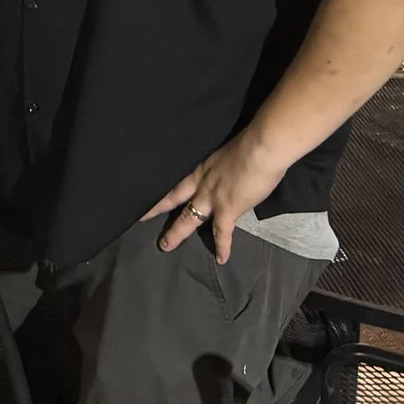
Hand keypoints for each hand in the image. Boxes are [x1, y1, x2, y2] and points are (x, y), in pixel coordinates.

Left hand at [139, 132, 294, 262]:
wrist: (262, 148)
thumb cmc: (251, 144)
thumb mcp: (229, 153)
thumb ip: (225, 167)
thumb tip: (231, 174)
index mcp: (202, 167)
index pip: (179, 180)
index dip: (165, 188)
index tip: (150, 192)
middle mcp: (202, 183)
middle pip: (174, 199)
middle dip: (157, 210)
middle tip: (141, 219)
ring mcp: (211, 197)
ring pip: (188, 218)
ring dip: (176, 233)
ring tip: (165, 246)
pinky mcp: (227, 210)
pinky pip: (222, 233)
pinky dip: (222, 247)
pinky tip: (220, 259)